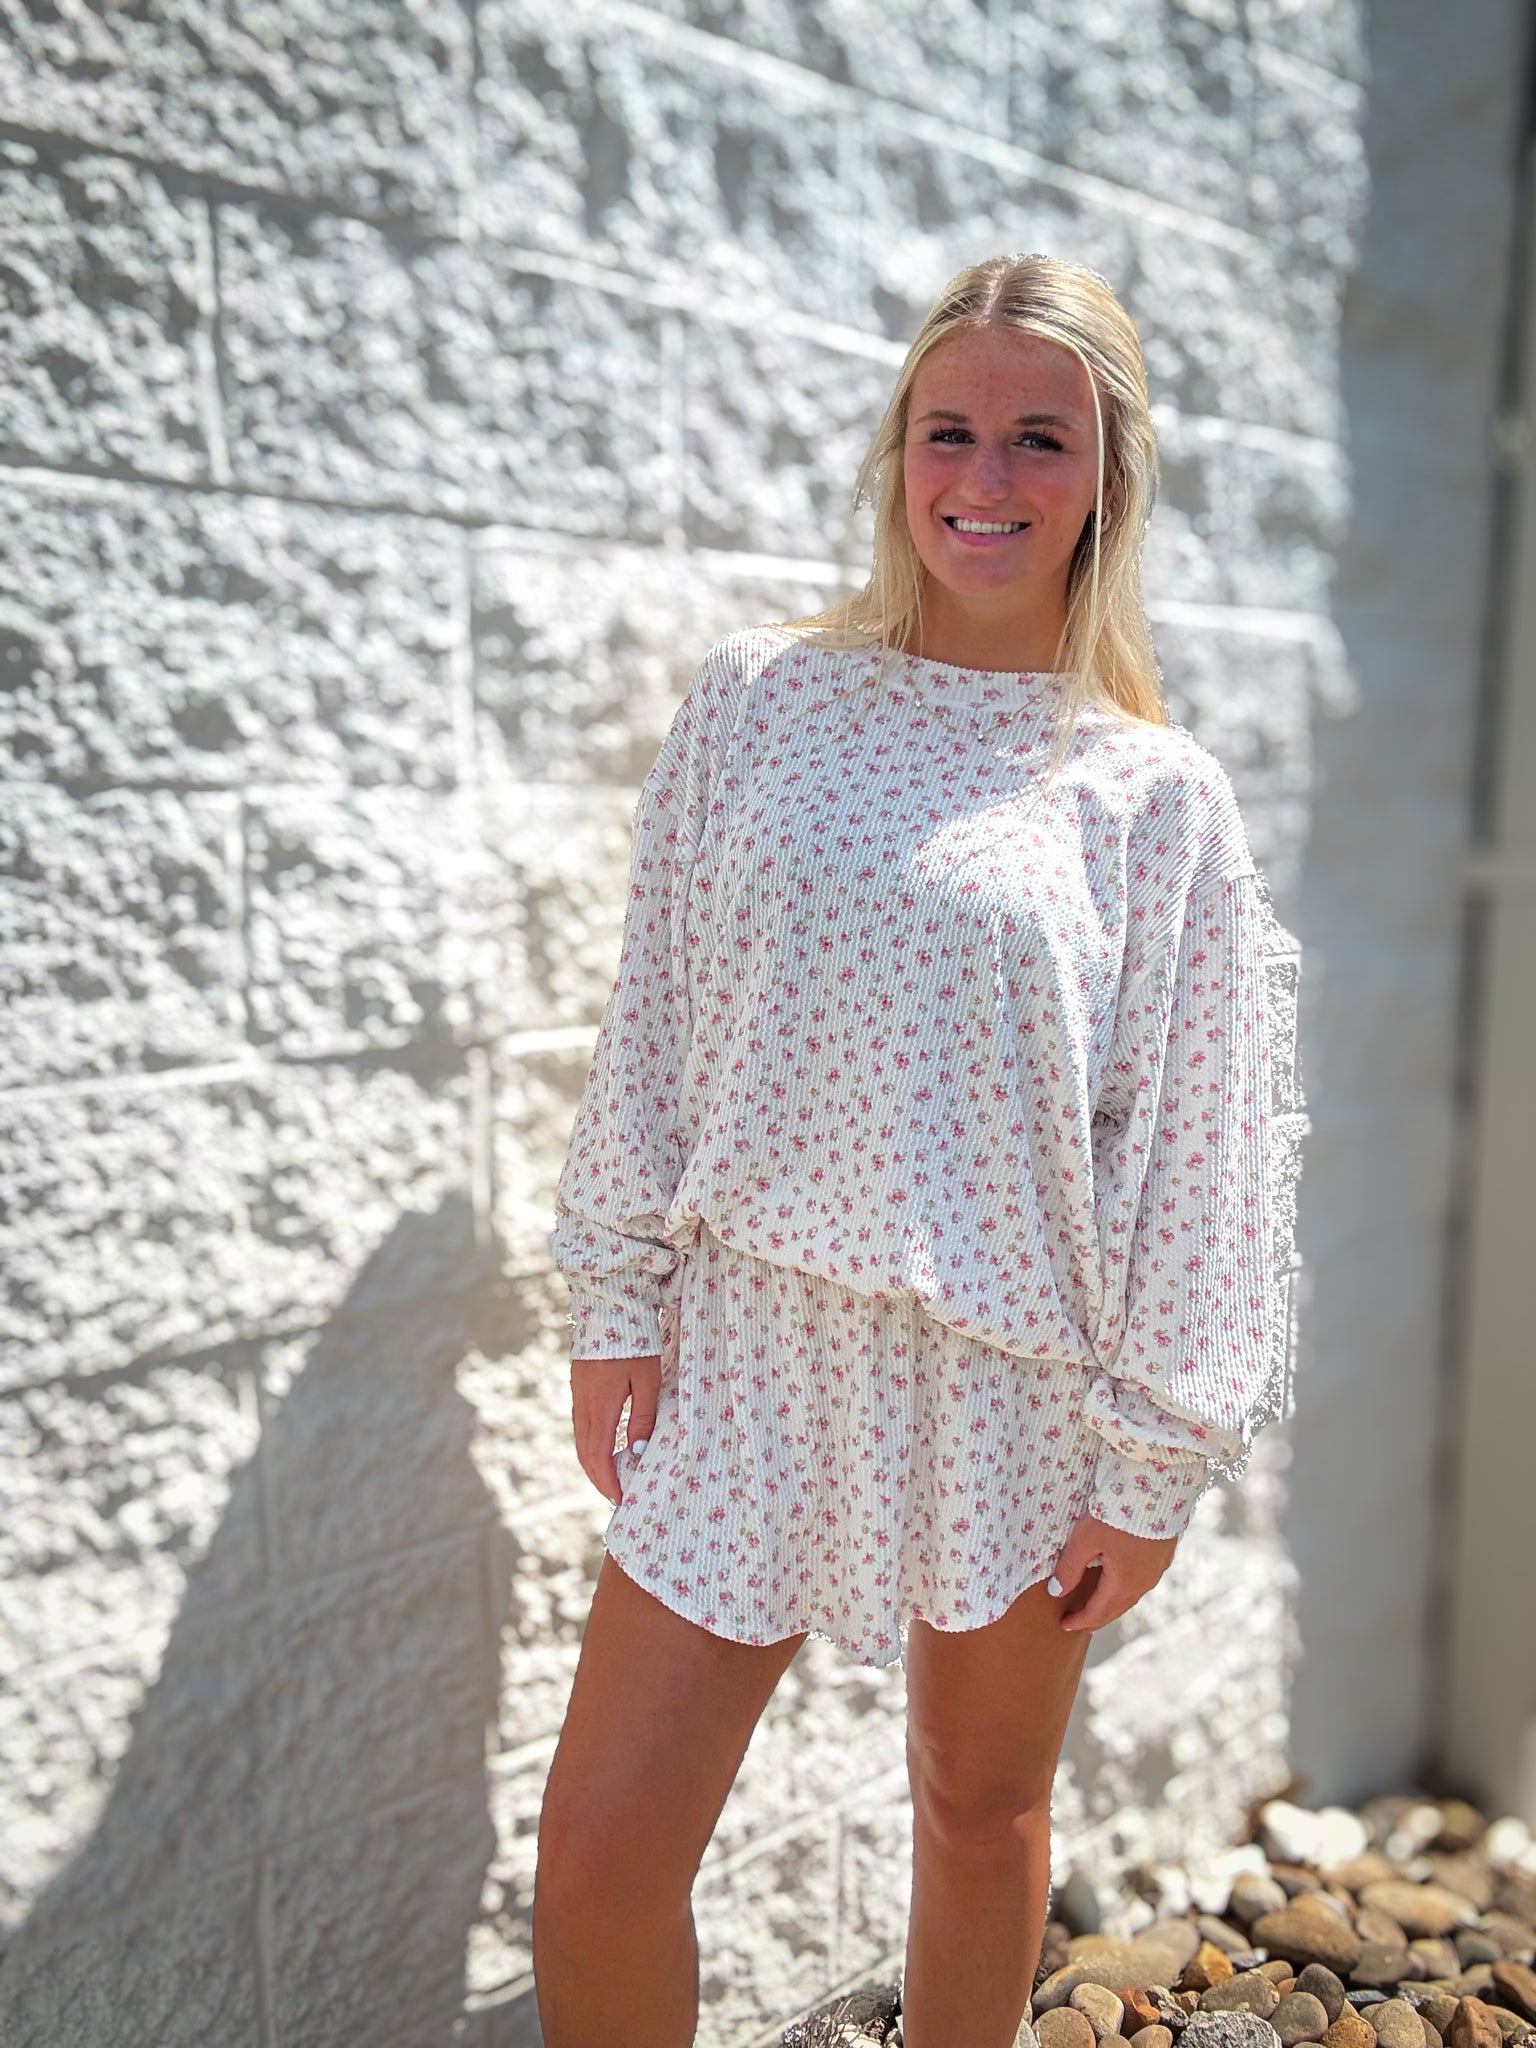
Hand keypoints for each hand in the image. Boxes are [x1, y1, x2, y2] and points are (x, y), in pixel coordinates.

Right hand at [570, 1354, 660, 1505]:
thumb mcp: (647, 1381)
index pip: (599, 1458)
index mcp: (600, 1407)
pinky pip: (581, 1427)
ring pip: (581, 1442)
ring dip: (594, 1464)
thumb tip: (638, 1453)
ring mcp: (578, 1396)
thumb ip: (643, 1418)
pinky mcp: (579, 1388)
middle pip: (585, 1455)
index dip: (609, 1482)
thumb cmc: (635, 1342)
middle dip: (600, 1479)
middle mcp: (583, 1406)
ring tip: (613, 1478)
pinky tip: (606, 1449)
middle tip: (617, 1496)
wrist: (608, 1307)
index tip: (622, 1499)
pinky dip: (591, 1446)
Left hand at [1047, 1513, 1177, 1632]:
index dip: (1079, 1621)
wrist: (1157, 1490)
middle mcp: (1143, 1583)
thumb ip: (1069, 1568)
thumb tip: (1056, 1592)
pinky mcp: (1163, 1555)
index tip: (1064, 1625)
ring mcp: (1156, 1570)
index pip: (1097, 1613)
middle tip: (1079, 1622)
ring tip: (1097, 1604)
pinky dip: (1125, 1588)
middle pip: (1116, 1608)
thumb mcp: (1085, 1539)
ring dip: (1112, 1603)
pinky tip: (1119, 1580)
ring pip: (1130, 1596)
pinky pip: (1141, 1581)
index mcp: (1123, 1584)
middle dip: (1096, 1617)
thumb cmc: (1117, 1514)